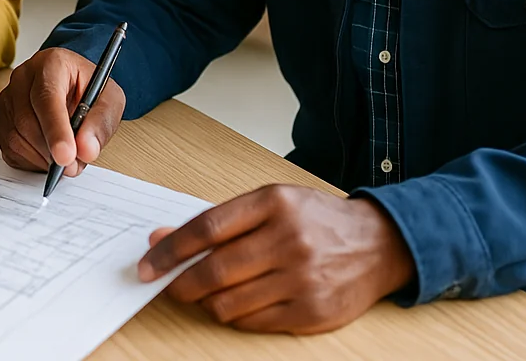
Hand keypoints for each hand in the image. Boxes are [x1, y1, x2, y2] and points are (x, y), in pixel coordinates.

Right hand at [0, 47, 125, 176]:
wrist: (74, 87)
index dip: (56, 129)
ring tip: (66, 156)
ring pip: (16, 138)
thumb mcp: (110, 100)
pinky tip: (48, 153)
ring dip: (43, 158)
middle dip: (51, 150)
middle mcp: (23, 77)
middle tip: (73, 164)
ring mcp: (8, 99)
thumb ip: (101, 123)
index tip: (66, 156)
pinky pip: (10, 150)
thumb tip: (86, 150)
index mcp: (51, 63)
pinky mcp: (2, 120)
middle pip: (27, 121)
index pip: (47, 97)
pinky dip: (32, 161)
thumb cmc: (90, 89)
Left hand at [138, 184, 414, 333]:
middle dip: (181, 282)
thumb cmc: (313, 219)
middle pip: (215, 269)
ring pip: (231, 302)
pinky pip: (254, 322)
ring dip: (206, 302)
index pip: (207, 227)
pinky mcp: (312, 312)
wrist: (377, 244)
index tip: (148, 263)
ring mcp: (302, 278)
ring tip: (203, 294)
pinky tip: (233, 304)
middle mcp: (288, 239)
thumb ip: (220, 220)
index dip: (171, 249)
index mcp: (273, 203)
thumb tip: (164, 237)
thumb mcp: (270, 203)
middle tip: (166, 285)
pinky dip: (234, 316)